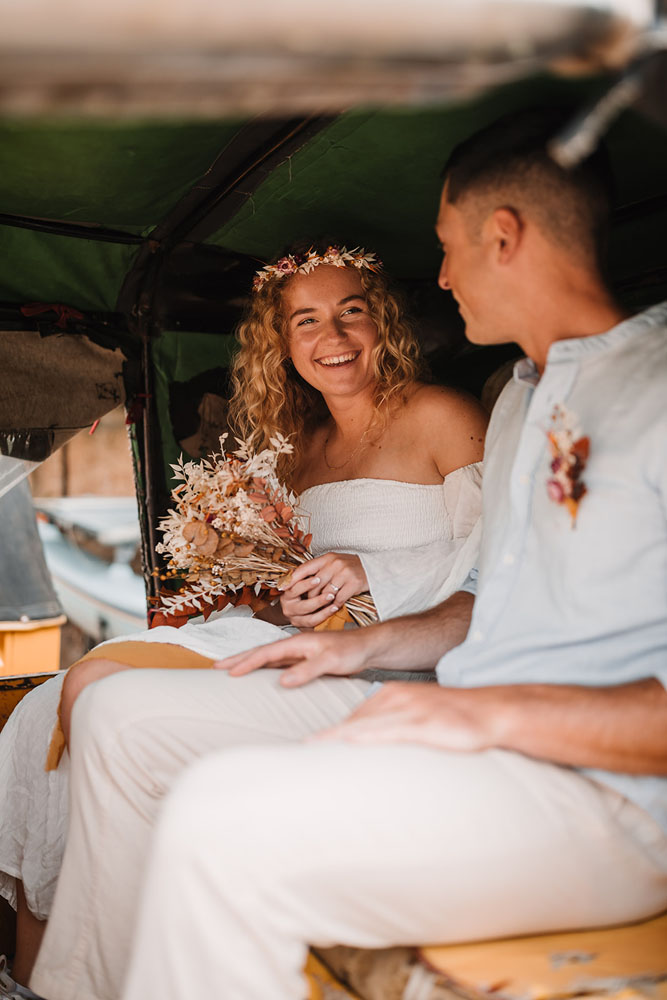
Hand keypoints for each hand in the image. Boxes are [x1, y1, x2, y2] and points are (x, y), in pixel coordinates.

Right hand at [213, 627, 372, 686]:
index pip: (266, 653)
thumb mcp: (330, 660)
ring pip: (267, 659)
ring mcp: (298, 654)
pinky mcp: (304, 662)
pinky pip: (278, 666)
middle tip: (216, 667)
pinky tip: (258, 676)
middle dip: (238, 659)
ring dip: (248, 664)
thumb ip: (308, 669)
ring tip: (230, 671)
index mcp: (297, 643)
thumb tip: (283, 680)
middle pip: (260, 653)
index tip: (229, 672)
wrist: (366, 647)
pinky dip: (264, 670)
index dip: (247, 662)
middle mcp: (294, 646)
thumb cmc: (350, 650)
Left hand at [279, 552, 367, 628]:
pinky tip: (334, 607)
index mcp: (327, 558)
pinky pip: (339, 598)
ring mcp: (345, 573)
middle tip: (307, 602)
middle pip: (314, 584)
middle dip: (310, 595)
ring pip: (326, 593)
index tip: (282, 588)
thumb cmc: (351, 567)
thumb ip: (319, 569)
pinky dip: (335, 604)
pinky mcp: (354, 583)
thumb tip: (298, 580)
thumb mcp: (334, 562)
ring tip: (321, 605)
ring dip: (323, 601)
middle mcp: (335, 564)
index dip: (292, 579)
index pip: (305, 568)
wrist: (374, 568)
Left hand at [312, 683, 497, 751]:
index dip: (334, 735)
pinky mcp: (421, 723)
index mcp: (392, 695)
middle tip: (304, 756)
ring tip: (313, 753)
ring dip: (338, 739)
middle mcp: (395, 698)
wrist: (491, 711)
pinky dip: (365, 738)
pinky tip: (349, 744)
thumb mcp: (419, 717)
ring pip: (364, 725)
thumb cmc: (456, 718)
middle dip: (330, 739)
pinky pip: (387, 732)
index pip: (356, 718)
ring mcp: (407, 710)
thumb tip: (374, 746)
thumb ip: (395, 726)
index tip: (311, 749)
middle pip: (354, 722)